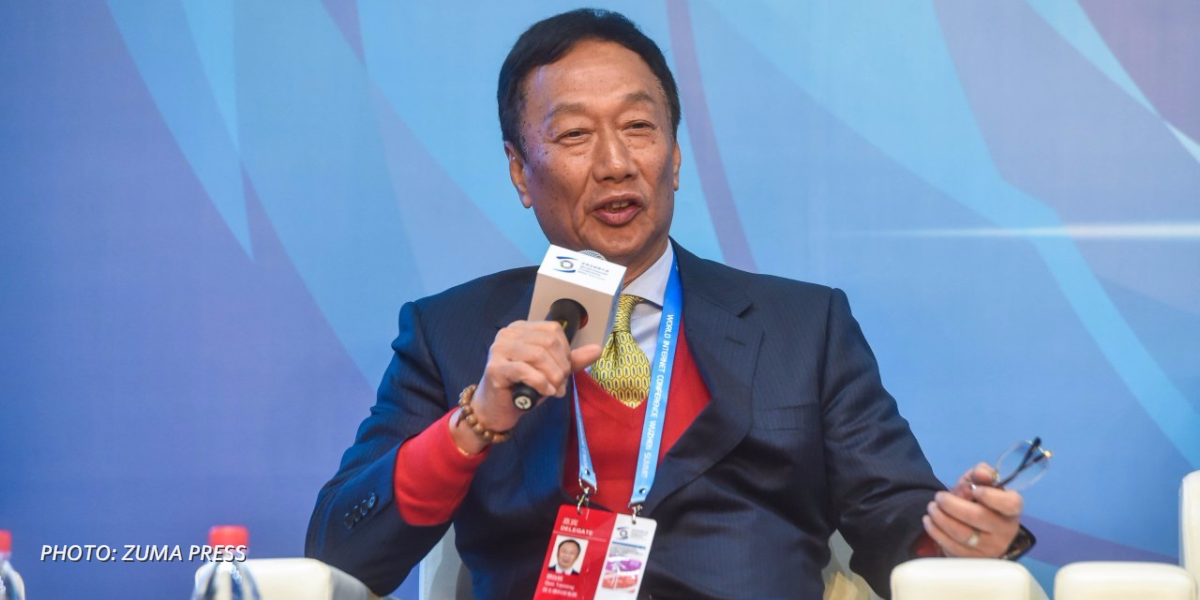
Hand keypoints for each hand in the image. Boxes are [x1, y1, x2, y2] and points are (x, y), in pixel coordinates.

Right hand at [451, 320, 600, 453]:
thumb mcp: (551, 371)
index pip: (553, 330)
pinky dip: (541, 383)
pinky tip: (545, 392)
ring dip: (553, 376)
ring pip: (538, 355)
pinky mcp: (494, 368)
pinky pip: (525, 371)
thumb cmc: (523, 387)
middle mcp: (507, 334)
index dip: (566, 351)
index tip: (564, 370)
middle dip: (561, 366)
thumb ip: (572, 360)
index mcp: (521, 328)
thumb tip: (597, 349)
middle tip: (561, 383)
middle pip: (547, 342)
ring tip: (555, 390)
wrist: (497, 409)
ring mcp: (498, 350)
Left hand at [922, 462, 1023, 557]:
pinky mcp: (973, 559)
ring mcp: (990, 548)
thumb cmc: (979, 503)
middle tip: (939, 497)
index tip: (974, 490)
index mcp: (1011, 510)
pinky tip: (930, 521)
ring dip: (940, 517)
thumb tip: (981, 473)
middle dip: (952, 504)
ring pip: (962, 533)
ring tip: (932, 507)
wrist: (976, 533)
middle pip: (978, 517)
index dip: (991, 496)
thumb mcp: (980, 484)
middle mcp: (1005, 531)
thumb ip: (981, 473)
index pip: (1010, 504)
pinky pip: (951, 546)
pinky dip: (935, 531)